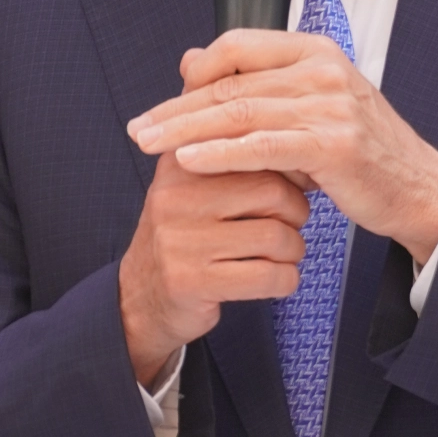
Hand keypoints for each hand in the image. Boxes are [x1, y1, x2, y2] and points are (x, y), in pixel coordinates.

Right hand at [117, 151, 308, 385]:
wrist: (141, 298)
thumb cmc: (186, 236)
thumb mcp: (194, 184)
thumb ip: (232, 156)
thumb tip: (290, 138)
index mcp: (181, 161)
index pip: (256, 149)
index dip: (290, 171)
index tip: (295, 187)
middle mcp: (177, 196)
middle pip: (274, 192)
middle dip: (296, 213)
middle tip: (291, 225)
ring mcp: (182, 241)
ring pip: (276, 237)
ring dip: (294, 250)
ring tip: (284, 254)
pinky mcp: (192, 282)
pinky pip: (267, 277)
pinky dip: (286, 279)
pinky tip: (278, 279)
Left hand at [127, 29, 437, 265]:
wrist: (416, 188)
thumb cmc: (359, 151)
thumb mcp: (308, 106)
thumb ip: (255, 84)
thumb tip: (191, 60)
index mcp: (316, 51)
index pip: (239, 45)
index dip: (196, 71)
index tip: (164, 102)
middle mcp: (322, 70)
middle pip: (231, 83)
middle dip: (178, 108)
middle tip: (138, 128)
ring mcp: (330, 106)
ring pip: (240, 113)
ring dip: (186, 131)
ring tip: (149, 145)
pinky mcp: (331, 145)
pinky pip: (262, 147)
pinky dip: (220, 154)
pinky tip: (188, 161)